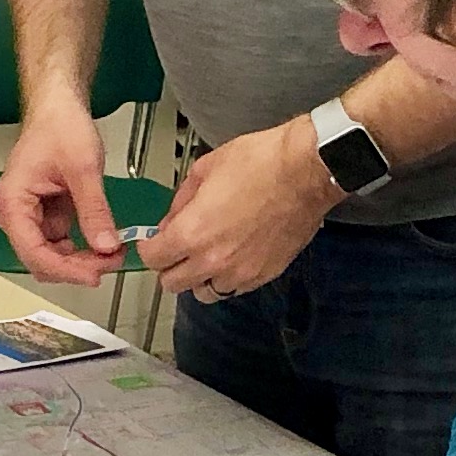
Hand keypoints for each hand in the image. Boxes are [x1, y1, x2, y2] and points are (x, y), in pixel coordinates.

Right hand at [0, 104, 127, 283]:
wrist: (59, 109)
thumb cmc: (59, 126)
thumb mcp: (83, 169)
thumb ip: (94, 210)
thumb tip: (105, 245)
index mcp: (13, 202)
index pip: (33, 252)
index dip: (65, 270)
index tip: (93, 274)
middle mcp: (15, 213)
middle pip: (41, 259)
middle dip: (76, 267)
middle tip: (109, 263)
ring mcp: (29, 215)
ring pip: (52, 255)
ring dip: (80, 260)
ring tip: (110, 253)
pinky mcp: (45, 214)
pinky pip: (61, 242)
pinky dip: (81, 247)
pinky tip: (102, 243)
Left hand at [140, 122, 337, 301]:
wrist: (305, 171)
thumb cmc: (262, 163)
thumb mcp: (205, 169)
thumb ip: (181, 200)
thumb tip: (172, 218)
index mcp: (192, 233)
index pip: (153, 259)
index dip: (149, 248)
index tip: (153, 242)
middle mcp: (213, 260)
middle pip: (173, 284)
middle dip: (169, 267)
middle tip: (175, 251)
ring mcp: (241, 272)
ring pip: (205, 293)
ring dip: (199, 278)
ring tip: (205, 257)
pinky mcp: (265, 274)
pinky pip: (235, 289)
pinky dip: (228, 279)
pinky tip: (232, 258)